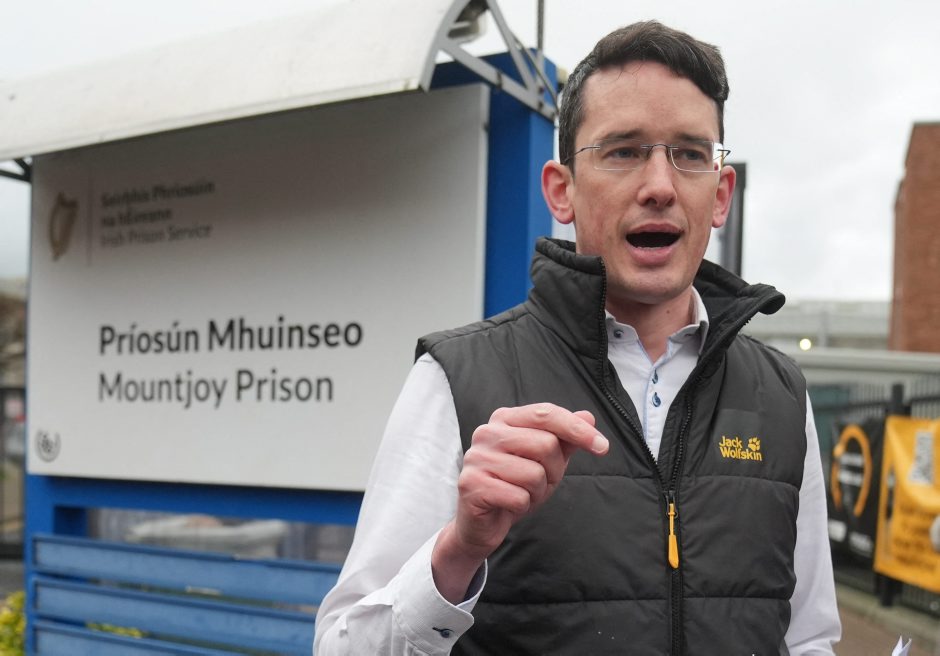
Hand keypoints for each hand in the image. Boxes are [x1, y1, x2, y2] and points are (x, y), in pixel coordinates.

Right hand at [432, 403, 608, 602]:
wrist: (481, 522)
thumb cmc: (514, 485)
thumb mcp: (547, 462)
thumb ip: (565, 439)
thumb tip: (588, 417)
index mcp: (505, 419)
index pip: (547, 413)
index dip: (578, 430)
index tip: (603, 447)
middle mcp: (487, 433)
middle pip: (545, 444)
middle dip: (554, 470)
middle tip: (539, 482)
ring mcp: (477, 458)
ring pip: (534, 473)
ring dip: (537, 491)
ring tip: (521, 493)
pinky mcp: (471, 485)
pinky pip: (518, 497)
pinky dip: (522, 506)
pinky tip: (508, 505)